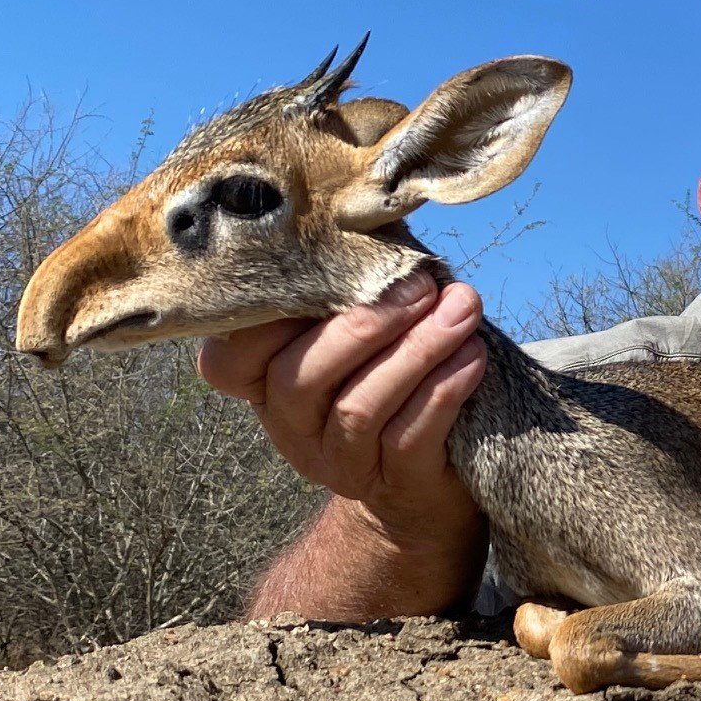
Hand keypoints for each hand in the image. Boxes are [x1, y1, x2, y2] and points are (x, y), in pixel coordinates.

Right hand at [198, 274, 487, 545]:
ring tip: (461, 311)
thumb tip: (374, 216)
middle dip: (366, 323)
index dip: (271, 313)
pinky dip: (443, 390)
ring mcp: (337, 462)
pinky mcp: (394, 484)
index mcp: (262, 381)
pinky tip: (472, 355)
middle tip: (421, 284)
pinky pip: (409, 437)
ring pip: (359, 407)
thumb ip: (349, 286)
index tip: (332, 267)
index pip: (228, 355)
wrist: (429, 470)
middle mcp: (289, 426)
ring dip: (416, 351)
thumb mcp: (356, 330)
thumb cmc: (389, 369)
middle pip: (301, 376)